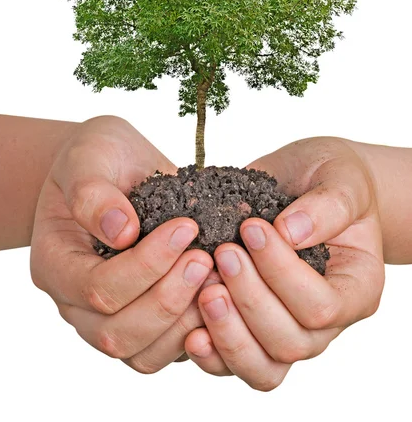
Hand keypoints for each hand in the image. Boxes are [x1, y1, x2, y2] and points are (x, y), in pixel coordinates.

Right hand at [30, 115, 213, 372]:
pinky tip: (221, 295)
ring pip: (142, 353)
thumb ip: (94, 192)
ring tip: (218, 278)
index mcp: (55, 263)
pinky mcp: (143, 322)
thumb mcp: (89, 157)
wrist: (113, 167)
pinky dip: (196, 332)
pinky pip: (166, 350)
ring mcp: (109, 317)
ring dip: (185, 321)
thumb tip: (122, 231)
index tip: (185, 228)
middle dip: (168, 298)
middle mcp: (76, 303)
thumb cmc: (98, 158)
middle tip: (206, 258)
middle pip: (116, 332)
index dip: (145, 265)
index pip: (96, 288)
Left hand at [183, 137, 384, 390]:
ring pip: (262, 367)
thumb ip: (327, 206)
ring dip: (228, 333)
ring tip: (204, 291)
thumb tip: (290, 233)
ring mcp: (287, 330)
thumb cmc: (329, 178)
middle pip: (289, 342)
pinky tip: (189, 330)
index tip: (251, 228)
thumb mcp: (340, 179)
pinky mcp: (251, 329)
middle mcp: (325, 322)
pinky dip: (211, 354)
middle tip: (223, 254)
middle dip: (249, 300)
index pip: (321, 305)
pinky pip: (233, 363)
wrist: (306, 181)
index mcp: (356, 288)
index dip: (282, 272)